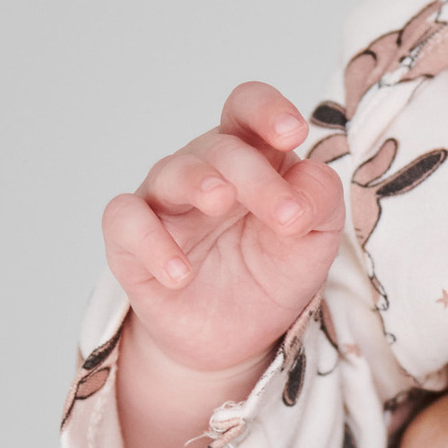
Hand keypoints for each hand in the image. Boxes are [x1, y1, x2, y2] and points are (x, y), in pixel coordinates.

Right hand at [101, 82, 347, 382]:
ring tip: (219, 201)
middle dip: (256, 177)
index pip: (248, 109)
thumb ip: (321, 201)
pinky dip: (150, 242)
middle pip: (221, 147)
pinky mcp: (130, 242)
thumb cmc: (270, 273)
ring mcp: (164, 202)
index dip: (267, 111)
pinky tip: (180, 273)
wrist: (235, 338)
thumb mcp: (314, 241)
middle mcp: (204, 169)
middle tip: (288, 217)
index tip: (293, 133)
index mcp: (251, 157)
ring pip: (171, 171)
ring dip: (197, 181)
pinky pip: (126, 222)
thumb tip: (309, 178)